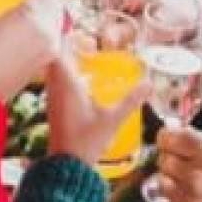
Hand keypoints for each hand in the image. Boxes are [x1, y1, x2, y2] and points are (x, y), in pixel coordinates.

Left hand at [43, 46, 142, 167]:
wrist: (67, 165)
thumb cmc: (87, 141)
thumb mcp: (113, 119)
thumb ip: (131, 100)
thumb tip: (149, 84)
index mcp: (67, 84)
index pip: (57, 51)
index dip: (66, 39)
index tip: (83, 36)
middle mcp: (55, 88)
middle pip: (53, 57)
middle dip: (67, 46)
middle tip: (87, 43)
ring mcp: (52, 97)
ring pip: (52, 70)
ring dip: (65, 60)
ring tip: (85, 56)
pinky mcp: (54, 107)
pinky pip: (54, 82)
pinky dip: (64, 75)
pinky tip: (82, 80)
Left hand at [148, 126, 201, 201]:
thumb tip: (187, 144)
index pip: (168, 136)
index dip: (169, 142)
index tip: (172, 146)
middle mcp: (196, 173)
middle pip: (164, 161)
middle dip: (174, 166)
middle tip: (190, 176)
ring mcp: (189, 199)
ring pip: (160, 184)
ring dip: (172, 189)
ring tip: (193, 197)